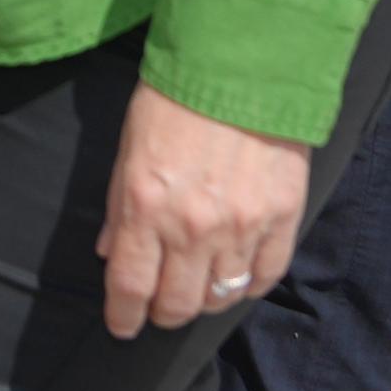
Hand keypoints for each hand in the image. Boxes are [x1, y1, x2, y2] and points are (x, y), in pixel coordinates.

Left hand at [98, 82, 308, 337]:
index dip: (123, 315)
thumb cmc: (175, 98)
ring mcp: (241, 227)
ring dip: (203, 301)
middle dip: (162, 313)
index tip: (122, 326)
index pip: (129, 285)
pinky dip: (249, 286)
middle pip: (176, 303)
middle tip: (159, 309)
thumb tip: (109, 251)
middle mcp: (192, 228)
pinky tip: (237, 280)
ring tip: (196, 291)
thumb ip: (117, 207)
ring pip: (220, 297)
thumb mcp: (127, 148)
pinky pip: (264, 276)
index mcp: (144, 207)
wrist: (242, 65)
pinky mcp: (281, 218)